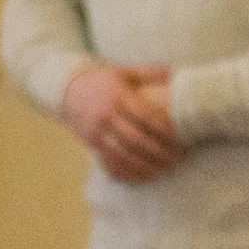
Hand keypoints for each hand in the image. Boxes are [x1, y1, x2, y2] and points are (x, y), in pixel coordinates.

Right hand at [59, 59, 186, 183]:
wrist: (67, 88)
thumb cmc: (103, 79)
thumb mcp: (125, 72)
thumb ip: (150, 73)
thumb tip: (177, 72)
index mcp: (118, 97)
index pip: (146, 117)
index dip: (165, 130)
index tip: (181, 138)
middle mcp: (106, 115)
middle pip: (136, 139)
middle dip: (159, 152)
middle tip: (179, 159)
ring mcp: (96, 131)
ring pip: (123, 154)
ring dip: (145, 165)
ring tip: (164, 170)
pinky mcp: (90, 142)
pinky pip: (109, 161)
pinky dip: (126, 171)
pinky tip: (142, 176)